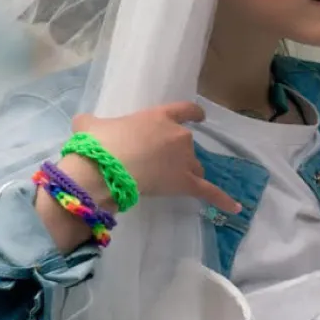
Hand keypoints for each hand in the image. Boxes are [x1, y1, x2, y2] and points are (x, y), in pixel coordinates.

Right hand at [59, 102, 239, 214]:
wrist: (104, 170)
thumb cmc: (98, 145)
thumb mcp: (88, 125)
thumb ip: (90, 122)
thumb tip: (84, 122)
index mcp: (159, 117)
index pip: (184, 110)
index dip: (193, 114)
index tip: (200, 117)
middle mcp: (178, 135)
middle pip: (187, 145)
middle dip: (176, 154)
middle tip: (156, 164)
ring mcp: (184, 160)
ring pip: (194, 167)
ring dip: (187, 172)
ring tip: (171, 182)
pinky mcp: (186, 183)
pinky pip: (209, 192)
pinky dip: (222, 200)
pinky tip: (235, 208)